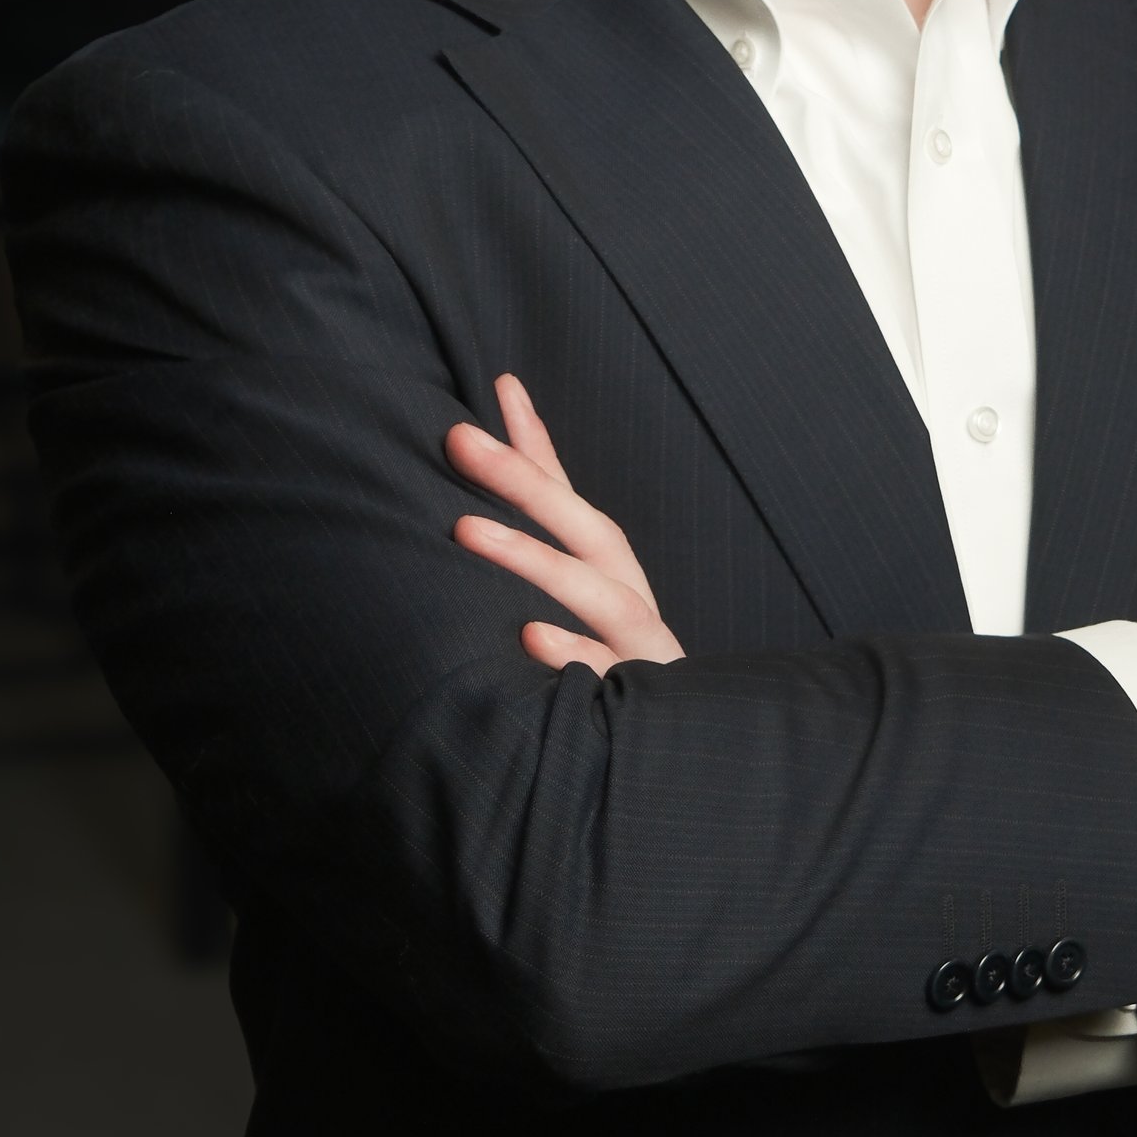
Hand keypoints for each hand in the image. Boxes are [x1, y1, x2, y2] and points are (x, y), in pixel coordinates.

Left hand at [446, 374, 685, 676]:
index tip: (494, 389)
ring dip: (535, 560)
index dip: (528, 445)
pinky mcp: (638, 699)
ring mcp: (637, 647)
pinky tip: (529, 638)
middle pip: (585, 530)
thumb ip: (544, 492)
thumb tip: (507, 397)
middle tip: (459, 441)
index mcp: (610, 567)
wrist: (677, 748)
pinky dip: (573, 657)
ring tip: (467, 530)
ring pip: (599, 597)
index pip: (566, 497)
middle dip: (523, 483)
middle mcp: (628, 595)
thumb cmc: (614, 648)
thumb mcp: (584, 576)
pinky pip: (605, 678)